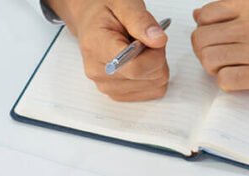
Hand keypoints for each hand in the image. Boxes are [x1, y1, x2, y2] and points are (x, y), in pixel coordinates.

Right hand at [48, 0, 168, 100]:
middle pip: (148, 77)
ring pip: (154, 86)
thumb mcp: (124, 4)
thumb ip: (141, 22)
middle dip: (156, 56)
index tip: (154, 38)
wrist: (90, 22)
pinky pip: (151, 91)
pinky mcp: (117, 94)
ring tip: (140, 50)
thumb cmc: (105, 11)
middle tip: (144, 40)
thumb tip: (158, 40)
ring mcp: (107, 87)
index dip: (155, 54)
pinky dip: (152, 76)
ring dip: (155, 66)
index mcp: (97, 48)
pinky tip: (140, 62)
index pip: (135, 67)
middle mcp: (99, 73)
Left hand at [191, 0, 248, 96]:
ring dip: (214, 69)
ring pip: (209, 59)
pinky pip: (224, 80)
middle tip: (219, 59)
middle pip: (202, 39)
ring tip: (230, 69)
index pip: (205, 14)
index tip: (216, 39)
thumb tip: (199, 15)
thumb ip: (234, 11)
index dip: (204, 30)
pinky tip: (239, 80)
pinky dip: (226, 83)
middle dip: (204, 52)